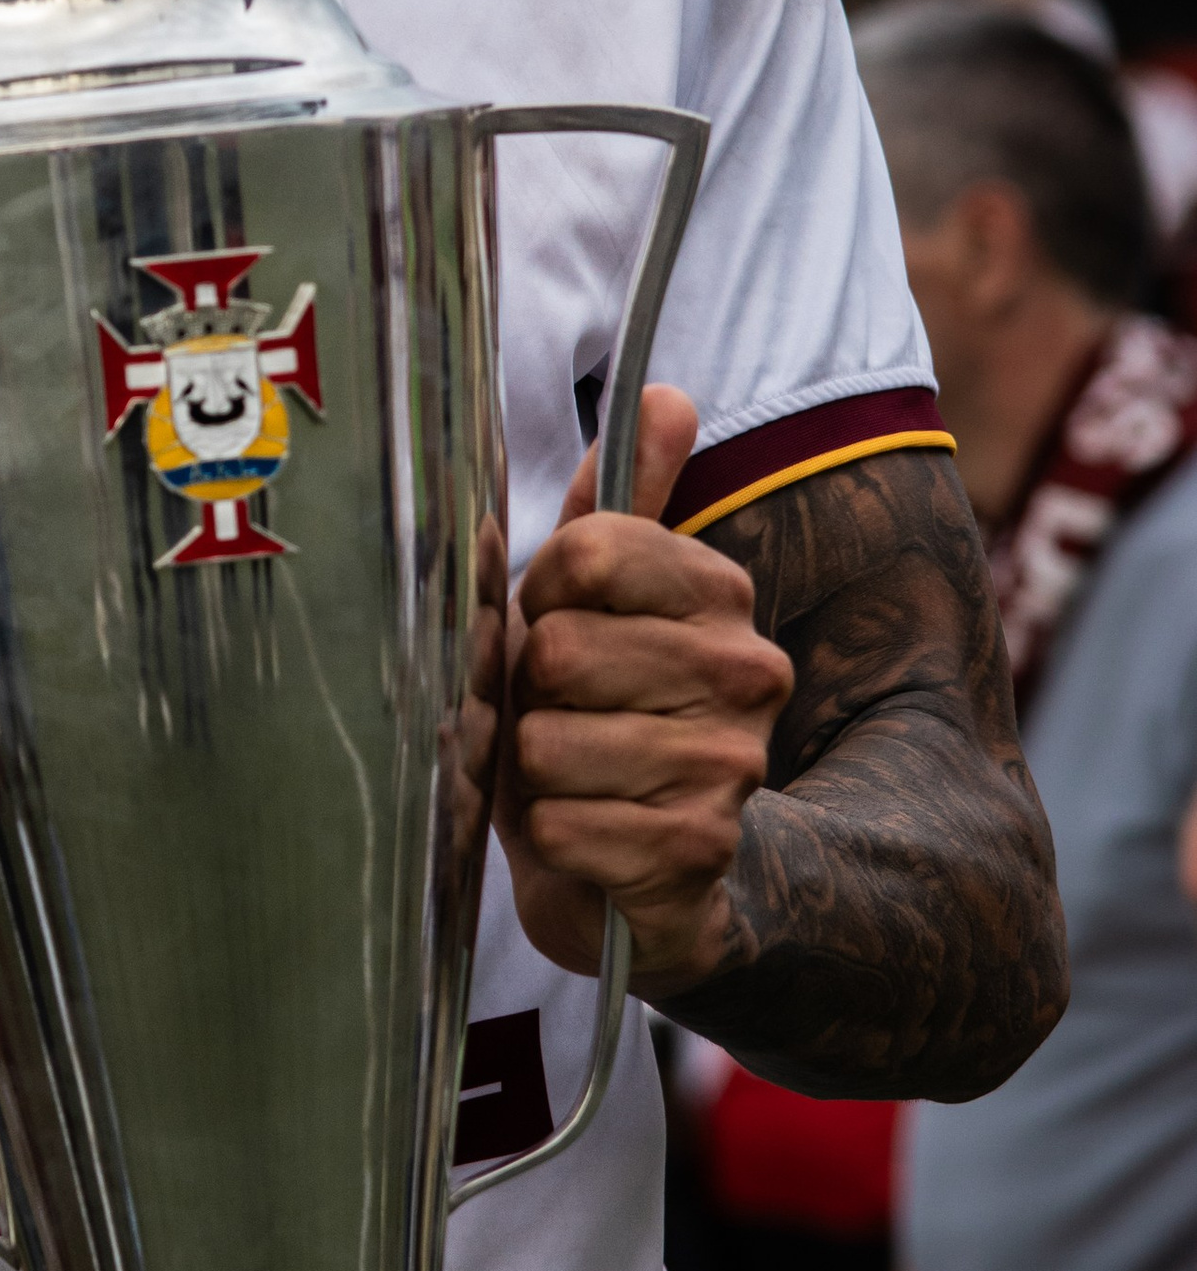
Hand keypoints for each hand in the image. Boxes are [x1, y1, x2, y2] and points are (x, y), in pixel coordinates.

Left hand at [496, 385, 792, 1001]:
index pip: (586, 549)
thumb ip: (614, 506)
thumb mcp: (586, 607)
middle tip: (553, 721)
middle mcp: (746, 672)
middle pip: (558, 650)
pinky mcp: (697, 854)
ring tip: (566, 781)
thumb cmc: (593, 722)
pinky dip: (548, 839)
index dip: (534, 599)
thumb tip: (666, 393)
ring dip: (530, 774)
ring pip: (550, 744)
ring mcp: (731, 767)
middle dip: (524, 697)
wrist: (633, 877)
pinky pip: (561, 826)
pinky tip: (583, 840)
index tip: (548, 630)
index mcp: (717, 592)